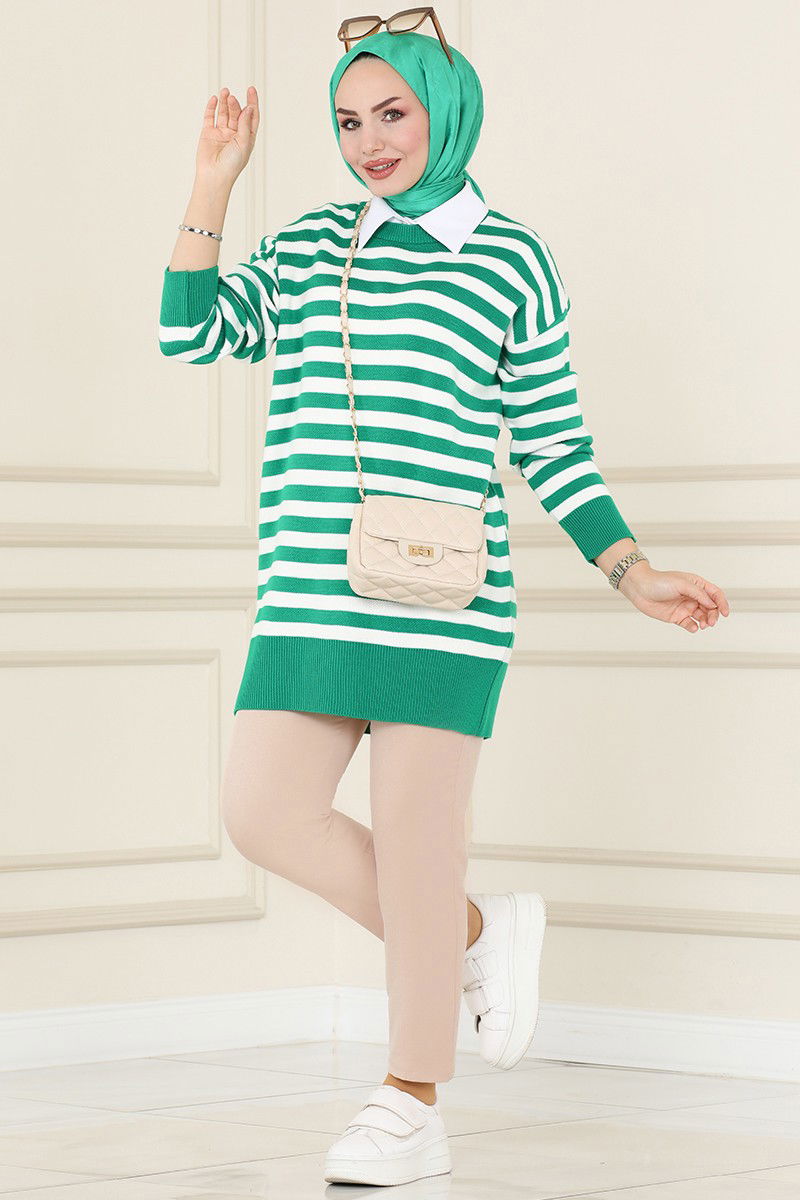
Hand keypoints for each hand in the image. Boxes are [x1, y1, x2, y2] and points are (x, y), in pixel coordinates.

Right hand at [194, 85, 259, 190]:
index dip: (252, 103)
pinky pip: (210, 117)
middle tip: (233, 98)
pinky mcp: (208, 133)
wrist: (214, 176)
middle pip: (237, 113)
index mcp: (246, 138)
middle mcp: (234, 134)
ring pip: (224, 113)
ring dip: (225, 102)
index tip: (251, 89)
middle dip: (236, 104)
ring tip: (225, 92)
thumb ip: (246, 125)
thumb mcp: (244, 143)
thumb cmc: (232, 164)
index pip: (251, 116)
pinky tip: (214, 99)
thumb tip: (249, 108)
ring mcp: (221, 133)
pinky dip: (212, 107)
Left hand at [616, 563, 730, 632]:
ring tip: (703, 625)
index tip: (725, 613)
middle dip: (713, 615)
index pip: (715, 594)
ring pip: (701, 617)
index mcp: (696, 585)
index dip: (722, 603)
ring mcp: (685, 607)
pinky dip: (694, 627)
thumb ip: (698, 594)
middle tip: (711, 622)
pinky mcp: (676, 617)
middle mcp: (692, 596)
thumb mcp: (682, 584)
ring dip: (705, 622)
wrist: (640, 589)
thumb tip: (713, 604)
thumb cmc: (659, 582)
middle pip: (710, 608)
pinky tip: (694, 627)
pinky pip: (689, 624)